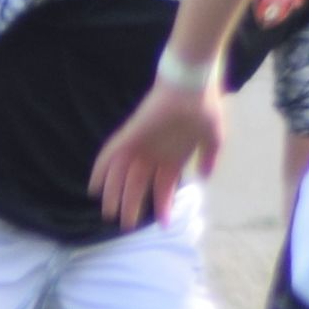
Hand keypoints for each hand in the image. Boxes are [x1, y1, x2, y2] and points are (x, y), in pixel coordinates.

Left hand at [89, 77, 219, 229]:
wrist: (194, 82)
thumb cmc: (204, 106)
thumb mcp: (214, 138)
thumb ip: (209, 158)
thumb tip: (203, 177)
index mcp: (173, 157)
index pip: (163, 187)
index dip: (162, 205)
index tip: (164, 224)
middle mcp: (154, 154)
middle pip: (137, 185)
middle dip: (132, 206)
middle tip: (126, 226)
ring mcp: (141, 144)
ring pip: (121, 174)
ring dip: (114, 194)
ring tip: (110, 214)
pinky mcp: (131, 134)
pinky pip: (111, 154)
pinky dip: (101, 170)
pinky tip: (94, 187)